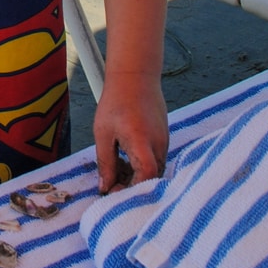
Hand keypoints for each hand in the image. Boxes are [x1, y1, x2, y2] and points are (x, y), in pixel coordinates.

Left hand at [94, 71, 167, 192]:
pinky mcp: (164, 138)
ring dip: (138, 177)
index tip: (115, 191)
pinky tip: (126, 157)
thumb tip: (105, 187)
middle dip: (134, 187)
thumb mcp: (103, 132)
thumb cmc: (116, 101)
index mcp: (142, 142)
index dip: (133, 190)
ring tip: (118, 168)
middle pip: (153, 179)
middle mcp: (158, 145)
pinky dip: (143, 165)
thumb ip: (106, 162)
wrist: (135, 76)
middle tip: (113, 184)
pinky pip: (156, 160)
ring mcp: (164, 142)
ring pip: (155, 171)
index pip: (147, 176)